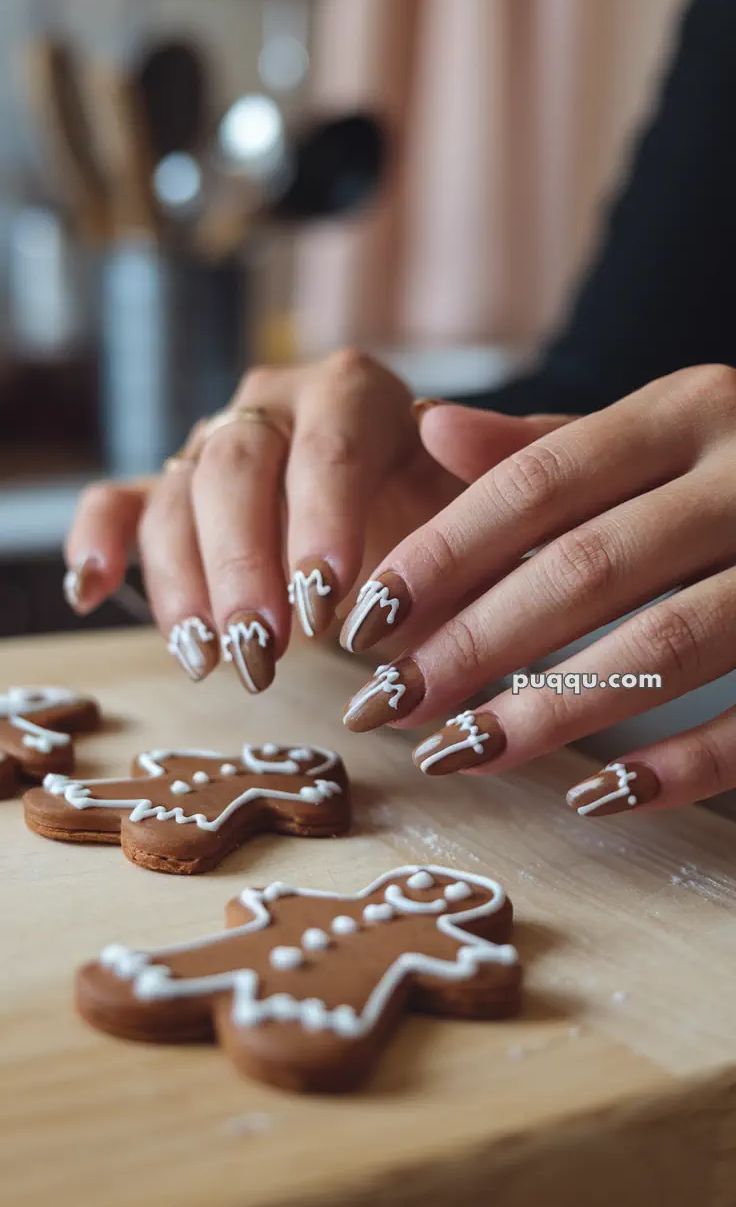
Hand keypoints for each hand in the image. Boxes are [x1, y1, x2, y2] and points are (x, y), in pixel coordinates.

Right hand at [65, 351, 555, 688]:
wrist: (418, 524)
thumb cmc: (459, 519)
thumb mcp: (500, 497)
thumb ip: (499, 461)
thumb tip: (445, 424)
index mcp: (355, 393)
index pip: (328, 440)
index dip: (322, 517)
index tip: (331, 604)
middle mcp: (274, 407)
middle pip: (235, 469)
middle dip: (246, 567)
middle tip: (266, 652)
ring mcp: (216, 447)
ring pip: (175, 497)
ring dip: (185, 584)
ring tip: (212, 661)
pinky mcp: (172, 493)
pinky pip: (118, 503)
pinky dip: (98, 543)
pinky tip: (90, 593)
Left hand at [341, 364, 735, 816]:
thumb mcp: (663, 432)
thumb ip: (551, 445)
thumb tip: (430, 425)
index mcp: (691, 411)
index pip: (536, 483)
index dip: (441, 553)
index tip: (364, 620)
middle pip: (584, 567)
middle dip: (472, 645)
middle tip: (386, 705)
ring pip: (665, 644)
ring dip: (551, 712)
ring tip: (459, 754)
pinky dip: (680, 764)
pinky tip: (599, 795)